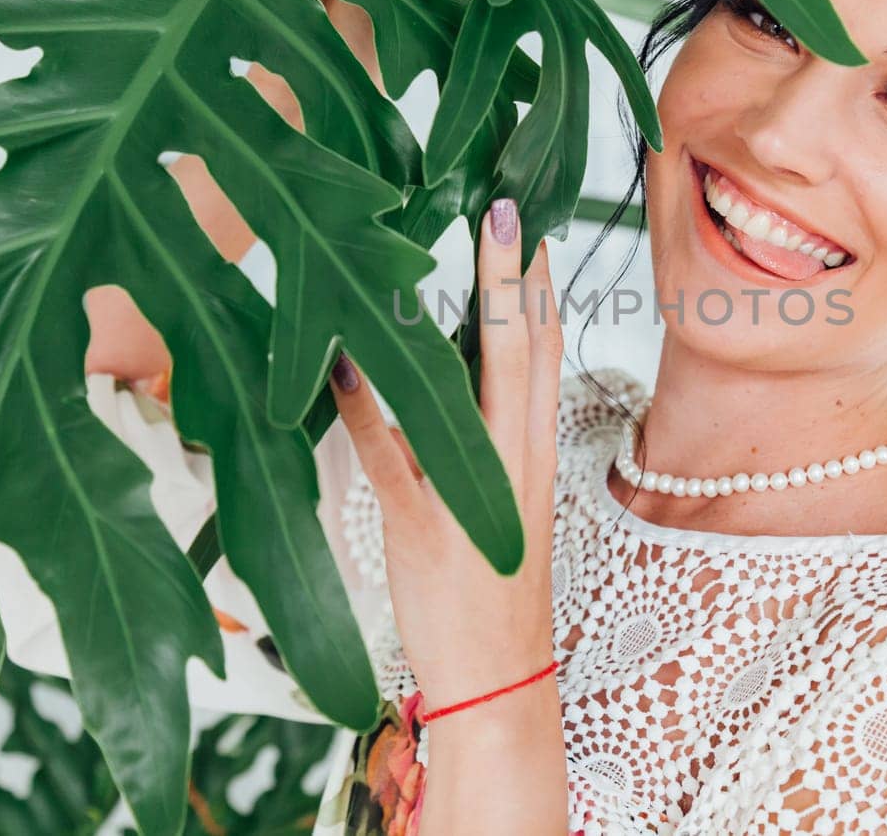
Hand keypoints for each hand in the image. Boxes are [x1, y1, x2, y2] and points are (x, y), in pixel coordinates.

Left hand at [327, 198, 563, 712]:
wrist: (498, 678)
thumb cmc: (492, 588)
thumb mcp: (497, 503)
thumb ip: (474, 439)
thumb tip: (435, 381)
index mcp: (535, 454)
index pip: (545, 357)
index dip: (539, 289)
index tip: (529, 225)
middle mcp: (516, 464)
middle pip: (522, 356)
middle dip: (513, 279)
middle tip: (506, 207)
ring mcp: (474, 495)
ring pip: (473, 391)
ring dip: (456, 318)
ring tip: (431, 250)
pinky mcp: (424, 528)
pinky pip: (392, 456)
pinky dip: (365, 406)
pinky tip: (341, 360)